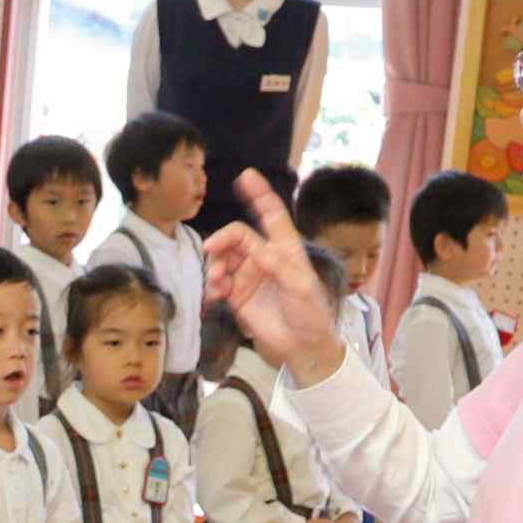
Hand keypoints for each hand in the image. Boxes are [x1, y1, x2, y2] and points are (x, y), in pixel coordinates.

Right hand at [202, 174, 348, 384]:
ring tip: (217, 282)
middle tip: (211, 250)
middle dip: (223, 238)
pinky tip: (214, 295)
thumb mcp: (300, 286)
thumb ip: (276, 265)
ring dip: (215, 265)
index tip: (246, 176)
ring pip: (223, 258)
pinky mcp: (235, 296)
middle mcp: (264, 257)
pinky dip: (212, 286)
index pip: (271, 215)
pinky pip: (217, 283)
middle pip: (237, 236)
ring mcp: (248, 275)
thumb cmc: (311, 313)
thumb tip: (252, 247)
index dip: (260, 195)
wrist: (301, 347)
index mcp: (285, 248)